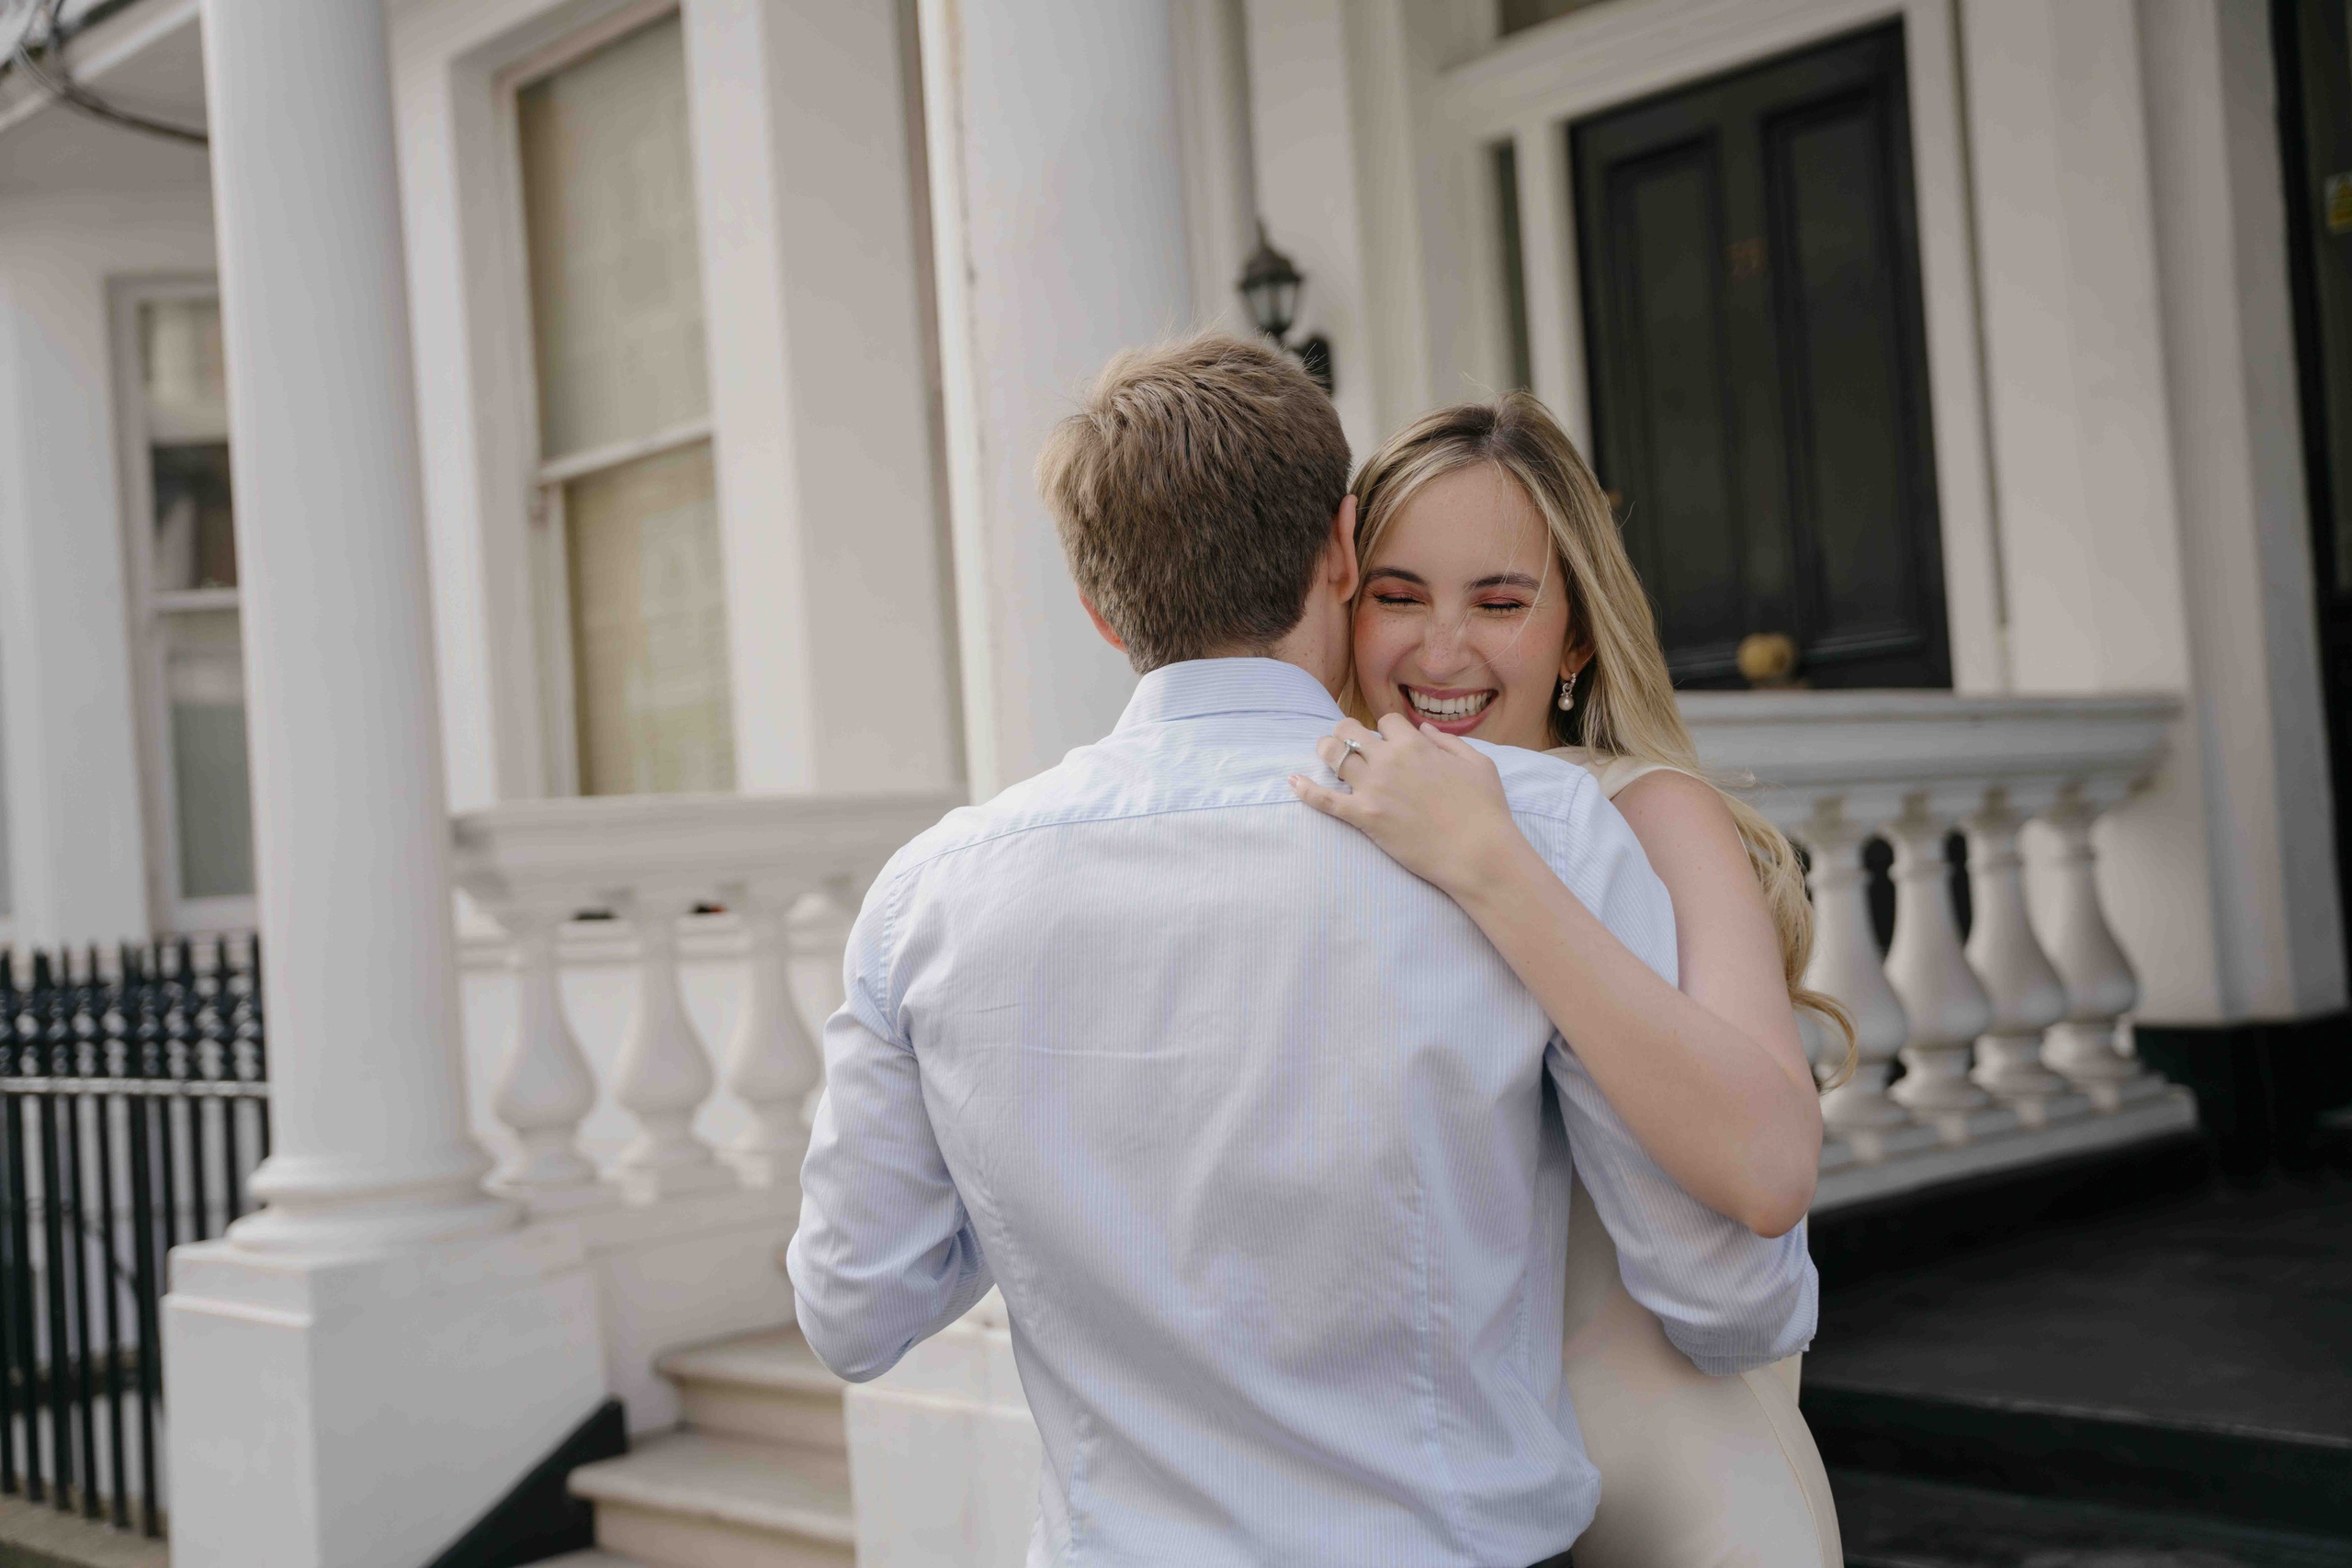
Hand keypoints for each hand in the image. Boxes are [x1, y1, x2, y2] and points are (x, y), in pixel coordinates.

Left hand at [1290, 714, 1531, 897]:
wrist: (1477, 853)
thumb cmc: (1485, 809)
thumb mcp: (1478, 763)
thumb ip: (1448, 741)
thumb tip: (1424, 730)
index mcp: (1415, 745)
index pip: (1385, 721)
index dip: (1385, 729)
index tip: (1387, 741)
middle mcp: (1389, 760)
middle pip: (1350, 730)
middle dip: (1347, 732)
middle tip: (1348, 743)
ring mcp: (1373, 788)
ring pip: (1333, 756)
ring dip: (1326, 751)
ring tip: (1325, 754)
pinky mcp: (1364, 817)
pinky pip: (1325, 800)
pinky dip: (1305, 790)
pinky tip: (1292, 781)